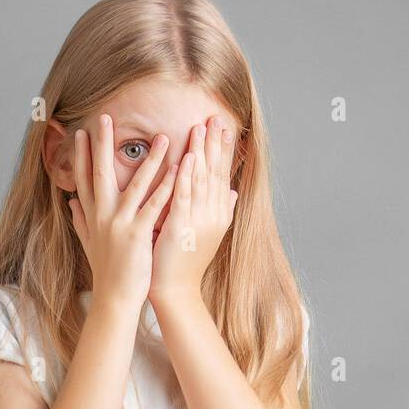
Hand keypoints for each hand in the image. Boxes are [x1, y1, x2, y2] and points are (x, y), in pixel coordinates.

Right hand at [68, 114, 177, 311]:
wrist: (114, 299)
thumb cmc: (106, 273)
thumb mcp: (89, 243)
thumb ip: (80, 220)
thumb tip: (70, 202)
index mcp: (92, 216)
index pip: (84, 179)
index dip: (81, 155)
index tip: (81, 132)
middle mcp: (102, 216)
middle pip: (100, 173)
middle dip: (102, 144)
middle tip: (105, 117)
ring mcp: (119, 224)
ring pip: (134, 184)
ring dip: (150, 159)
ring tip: (163, 137)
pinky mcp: (137, 235)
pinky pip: (154, 206)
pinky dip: (167, 187)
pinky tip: (179, 171)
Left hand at [149, 116, 237, 303]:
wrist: (176, 291)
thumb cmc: (185, 263)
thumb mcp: (207, 234)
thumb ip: (220, 210)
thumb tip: (232, 192)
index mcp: (218, 214)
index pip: (221, 176)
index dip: (223, 151)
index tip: (223, 127)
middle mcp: (213, 215)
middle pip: (215, 173)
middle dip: (215, 144)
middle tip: (215, 117)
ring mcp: (199, 221)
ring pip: (201, 180)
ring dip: (202, 152)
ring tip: (202, 126)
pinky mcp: (182, 228)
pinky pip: (185, 197)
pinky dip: (186, 176)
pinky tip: (187, 157)